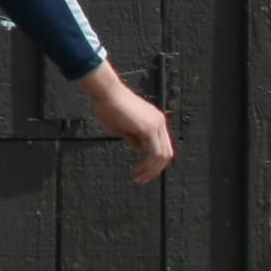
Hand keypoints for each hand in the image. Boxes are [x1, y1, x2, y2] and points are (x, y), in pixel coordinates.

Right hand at [79, 62, 175, 183]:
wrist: (105, 92)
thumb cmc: (107, 105)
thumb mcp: (121, 126)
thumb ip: (133, 136)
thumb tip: (139, 147)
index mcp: (153, 120)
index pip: (161, 145)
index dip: (153, 161)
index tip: (141, 170)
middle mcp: (158, 121)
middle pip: (166, 152)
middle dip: (154, 169)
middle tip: (141, 179)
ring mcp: (156, 124)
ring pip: (163, 156)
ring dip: (151, 170)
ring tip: (138, 178)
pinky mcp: (149, 128)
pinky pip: (155, 153)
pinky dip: (148, 166)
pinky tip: (138, 171)